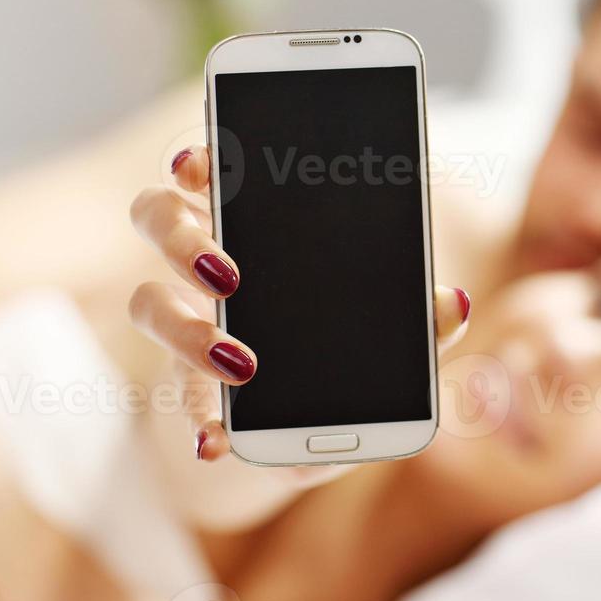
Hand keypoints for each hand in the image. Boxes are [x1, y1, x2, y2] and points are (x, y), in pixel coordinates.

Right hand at [129, 145, 471, 464]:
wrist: (300, 433)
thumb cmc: (343, 355)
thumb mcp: (389, 337)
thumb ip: (420, 319)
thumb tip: (454, 303)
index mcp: (256, 227)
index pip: (210, 172)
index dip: (196, 160)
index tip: (196, 164)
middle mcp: (208, 265)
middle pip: (156, 216)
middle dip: (180, 236)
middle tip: (227, 274)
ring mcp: (187, 324)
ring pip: (146, 300)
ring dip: (184, 330)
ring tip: (239, 362)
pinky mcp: (186, 388)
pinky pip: (173, 399)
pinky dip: (197, 421)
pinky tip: (217, 441)